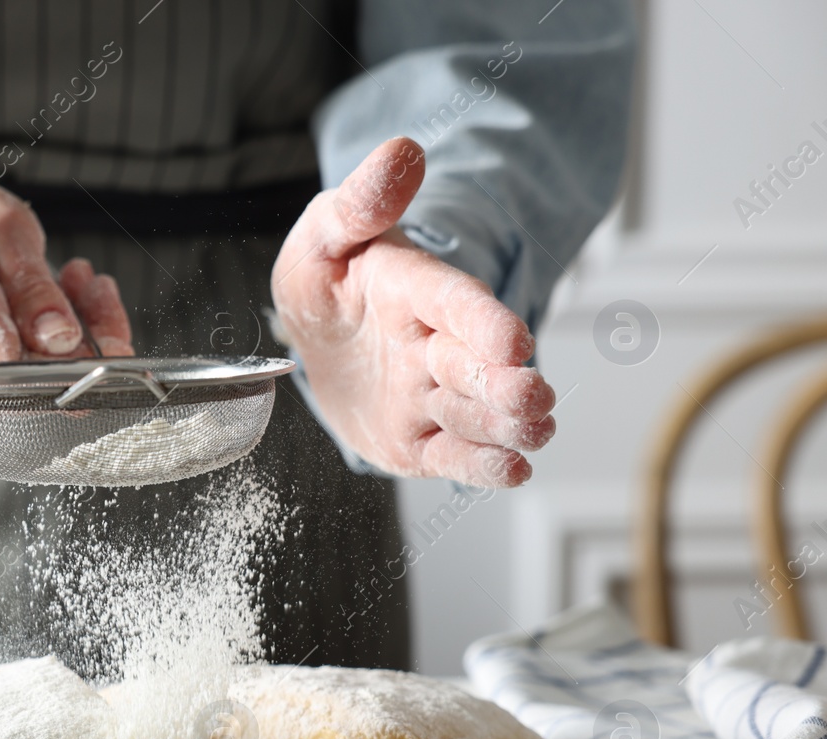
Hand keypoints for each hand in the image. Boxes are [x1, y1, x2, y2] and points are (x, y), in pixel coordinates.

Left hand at [271, 138, 555, 487]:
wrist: (320, 340)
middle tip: (532, 392)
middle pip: (475, 365)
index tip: (511, 339)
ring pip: (473, 412)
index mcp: (414, 289)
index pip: (454, 302)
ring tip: (534, 429)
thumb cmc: (329, 282)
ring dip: (503, 423)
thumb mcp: (325, 236)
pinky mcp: (421, 440)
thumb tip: (401, 153)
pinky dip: (481, 466)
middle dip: (505, 381)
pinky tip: (512, 469)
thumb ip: (360, 203)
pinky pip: (452, 455)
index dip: (482, 319)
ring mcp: (431, 395)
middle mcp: (433, 344)